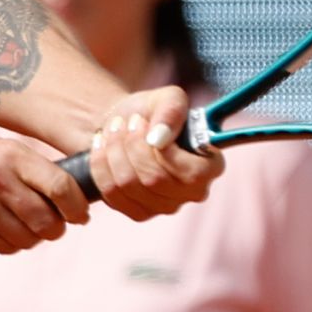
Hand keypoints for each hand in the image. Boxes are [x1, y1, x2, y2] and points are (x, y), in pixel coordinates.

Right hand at [0, 136, 90, 253]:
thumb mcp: (1, 151)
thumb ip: (34, 170)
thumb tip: (76, 199)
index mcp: (13, 154)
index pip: (61, 186)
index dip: (77, 207)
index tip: (80, 216)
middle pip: (47, 220)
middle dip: (55, 230)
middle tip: (52, 227)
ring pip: (27, 239)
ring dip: (32, 239)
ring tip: (22, 227)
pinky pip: (4, 247)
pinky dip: (10, 244)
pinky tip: (1, 230)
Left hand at [86, 86, 223, 219]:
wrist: (126, 124)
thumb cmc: (154, 112)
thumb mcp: (168, 98)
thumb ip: (172, 110)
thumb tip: (159, 138)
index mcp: (211, 166)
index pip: (191, 174)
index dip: (163, 151)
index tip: (145, 122)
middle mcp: (192, 193)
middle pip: (154, 180)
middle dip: (133, 145)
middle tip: (127, 121)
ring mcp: (165, 207)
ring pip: (130, 185)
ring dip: (115, 151)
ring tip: (114, 128)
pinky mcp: (138, 213)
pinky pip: (112, 194)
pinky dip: (101, 165)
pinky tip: (102, 145)